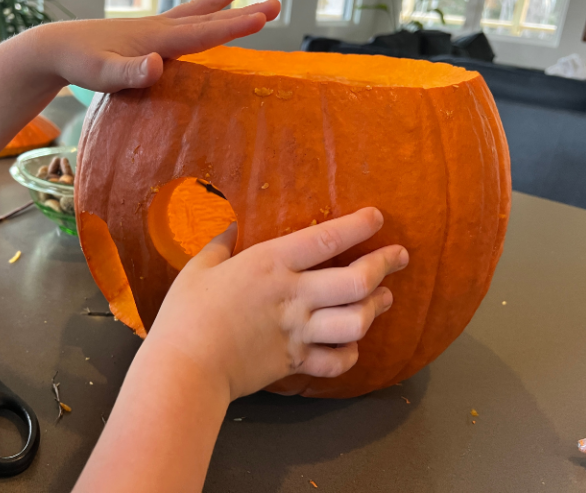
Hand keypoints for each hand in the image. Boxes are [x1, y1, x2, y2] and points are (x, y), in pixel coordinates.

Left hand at [39, 0, 279, 92]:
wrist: (57, 47)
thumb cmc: (80, 64)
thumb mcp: (104, 75)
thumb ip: (131, 72)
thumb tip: (159, 65)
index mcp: (158, 38)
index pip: (205, 32)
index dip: (236, 26)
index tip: (264, 18)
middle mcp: (162, 27)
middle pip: (211, 16)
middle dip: (244, 10)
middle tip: (277, 2)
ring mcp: (156, 27)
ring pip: (201, 10)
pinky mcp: (149, 34)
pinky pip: (187, 20)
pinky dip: (206, 12)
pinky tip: (211, 15)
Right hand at [144, 208, 409, 400]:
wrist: (186, 367)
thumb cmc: (187, 314)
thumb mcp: (198, 268)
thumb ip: (218, 244)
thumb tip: (228, 225)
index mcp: (271, 265)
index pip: (326, 239)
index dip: (358, 226)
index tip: (377, 218)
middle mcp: (294, 296)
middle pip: (357, 281)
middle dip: (385, 265)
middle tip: (399, 257)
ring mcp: (299, 331)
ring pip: (356, 321)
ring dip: (376, 309)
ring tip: (384, 298)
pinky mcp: (295, 361)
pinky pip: (336, 361)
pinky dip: (350, 355)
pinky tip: (352, 346)